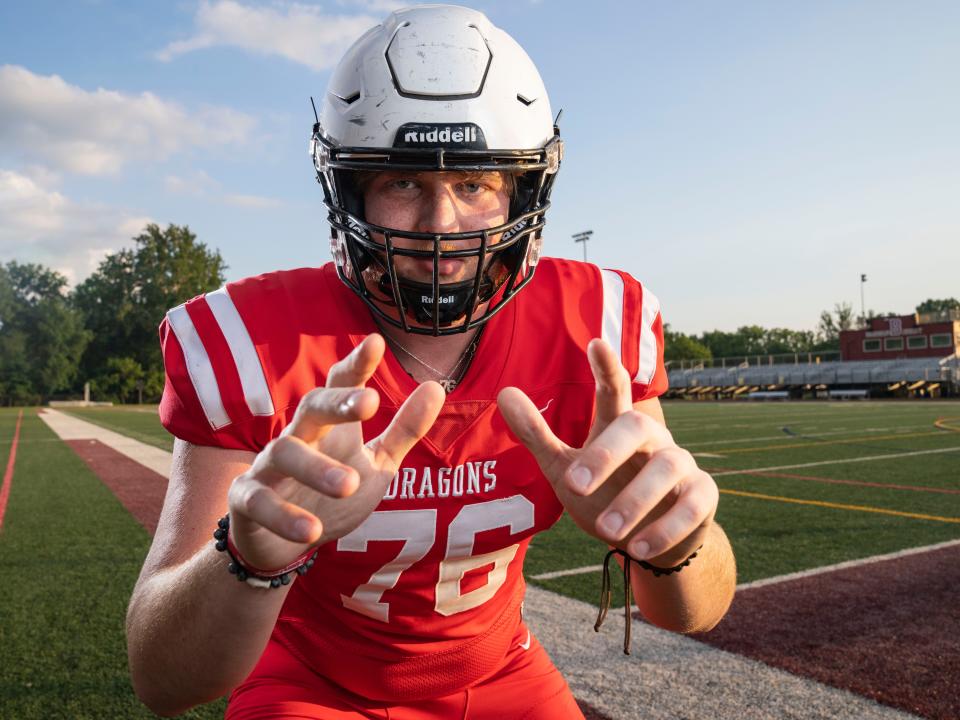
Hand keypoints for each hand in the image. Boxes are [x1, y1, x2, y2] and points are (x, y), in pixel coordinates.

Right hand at [227, 334, 444, 571]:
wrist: (280, 544)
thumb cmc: (331, 495)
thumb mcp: (376, 464)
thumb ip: (403, 429)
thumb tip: (436, 386)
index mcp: (331, 426)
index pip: (341, 386)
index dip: (357, 365)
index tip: (376, 343)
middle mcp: (298, 437)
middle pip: (312, 407)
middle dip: (337, 402)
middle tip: (371, 403)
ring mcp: (268, 467)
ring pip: (284, 453)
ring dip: (316, 467)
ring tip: (349, 486)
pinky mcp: (246, 501)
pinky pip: (258, 502)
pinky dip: (283, 516)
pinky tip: (310, 531)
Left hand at [497, 338, 717, 566]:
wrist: (649, 542)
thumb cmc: (604, 495)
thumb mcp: (564, 468)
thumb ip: (537, 434)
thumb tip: (504, 393)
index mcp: (619, 427)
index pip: (615, 390)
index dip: (607, 367)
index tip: (595, 343)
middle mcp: (653, 440)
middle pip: (636, 428)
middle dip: (606, 453)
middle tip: (575, 484)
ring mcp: (681, 466)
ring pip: (667, 468)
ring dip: (635, 500)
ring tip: (606, 530)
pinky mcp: (701, 498)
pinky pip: (691, 507)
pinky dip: (666, 528)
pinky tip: (638, 547)